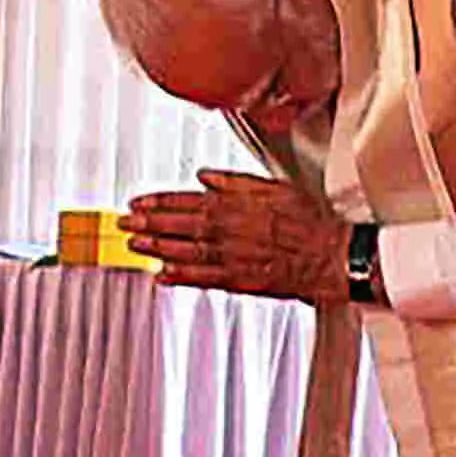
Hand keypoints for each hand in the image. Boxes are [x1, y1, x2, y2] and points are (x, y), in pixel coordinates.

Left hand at [124, 168, 350, 306]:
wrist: (332, 255)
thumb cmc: (309, 221)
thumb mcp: (273, 188)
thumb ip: (234, 181)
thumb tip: (205, 175)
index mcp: (234, 205)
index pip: (186, 200)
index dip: (157, 201)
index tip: (136, 202)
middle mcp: (227, 231)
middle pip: (177, 225)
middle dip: (146, 223)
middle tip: (123, 223)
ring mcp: (231, 258)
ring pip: (184, 251)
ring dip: (155, 247)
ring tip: (133, 246)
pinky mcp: (240, 281)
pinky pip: (202, 278)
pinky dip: (179, 277)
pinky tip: (162, 276)